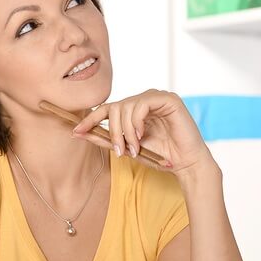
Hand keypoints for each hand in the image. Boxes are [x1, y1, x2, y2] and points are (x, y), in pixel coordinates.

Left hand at [72, 89, 213, 174]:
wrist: (185, 163)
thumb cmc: (158, 155)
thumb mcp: (125, 147)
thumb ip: (104, 139)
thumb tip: (78, 133)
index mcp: (133, 109)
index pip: (106, 108)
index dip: (90, 119)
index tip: (76, 131)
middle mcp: (143, 99)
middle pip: (114, 107)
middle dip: (112, 131)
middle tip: (119, 150)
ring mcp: (156, 97)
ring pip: (125, 106)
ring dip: (125, 131)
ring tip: (133, 148)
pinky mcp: (168, 99)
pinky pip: (141, 104)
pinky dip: (136, 122)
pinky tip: (141, 135)